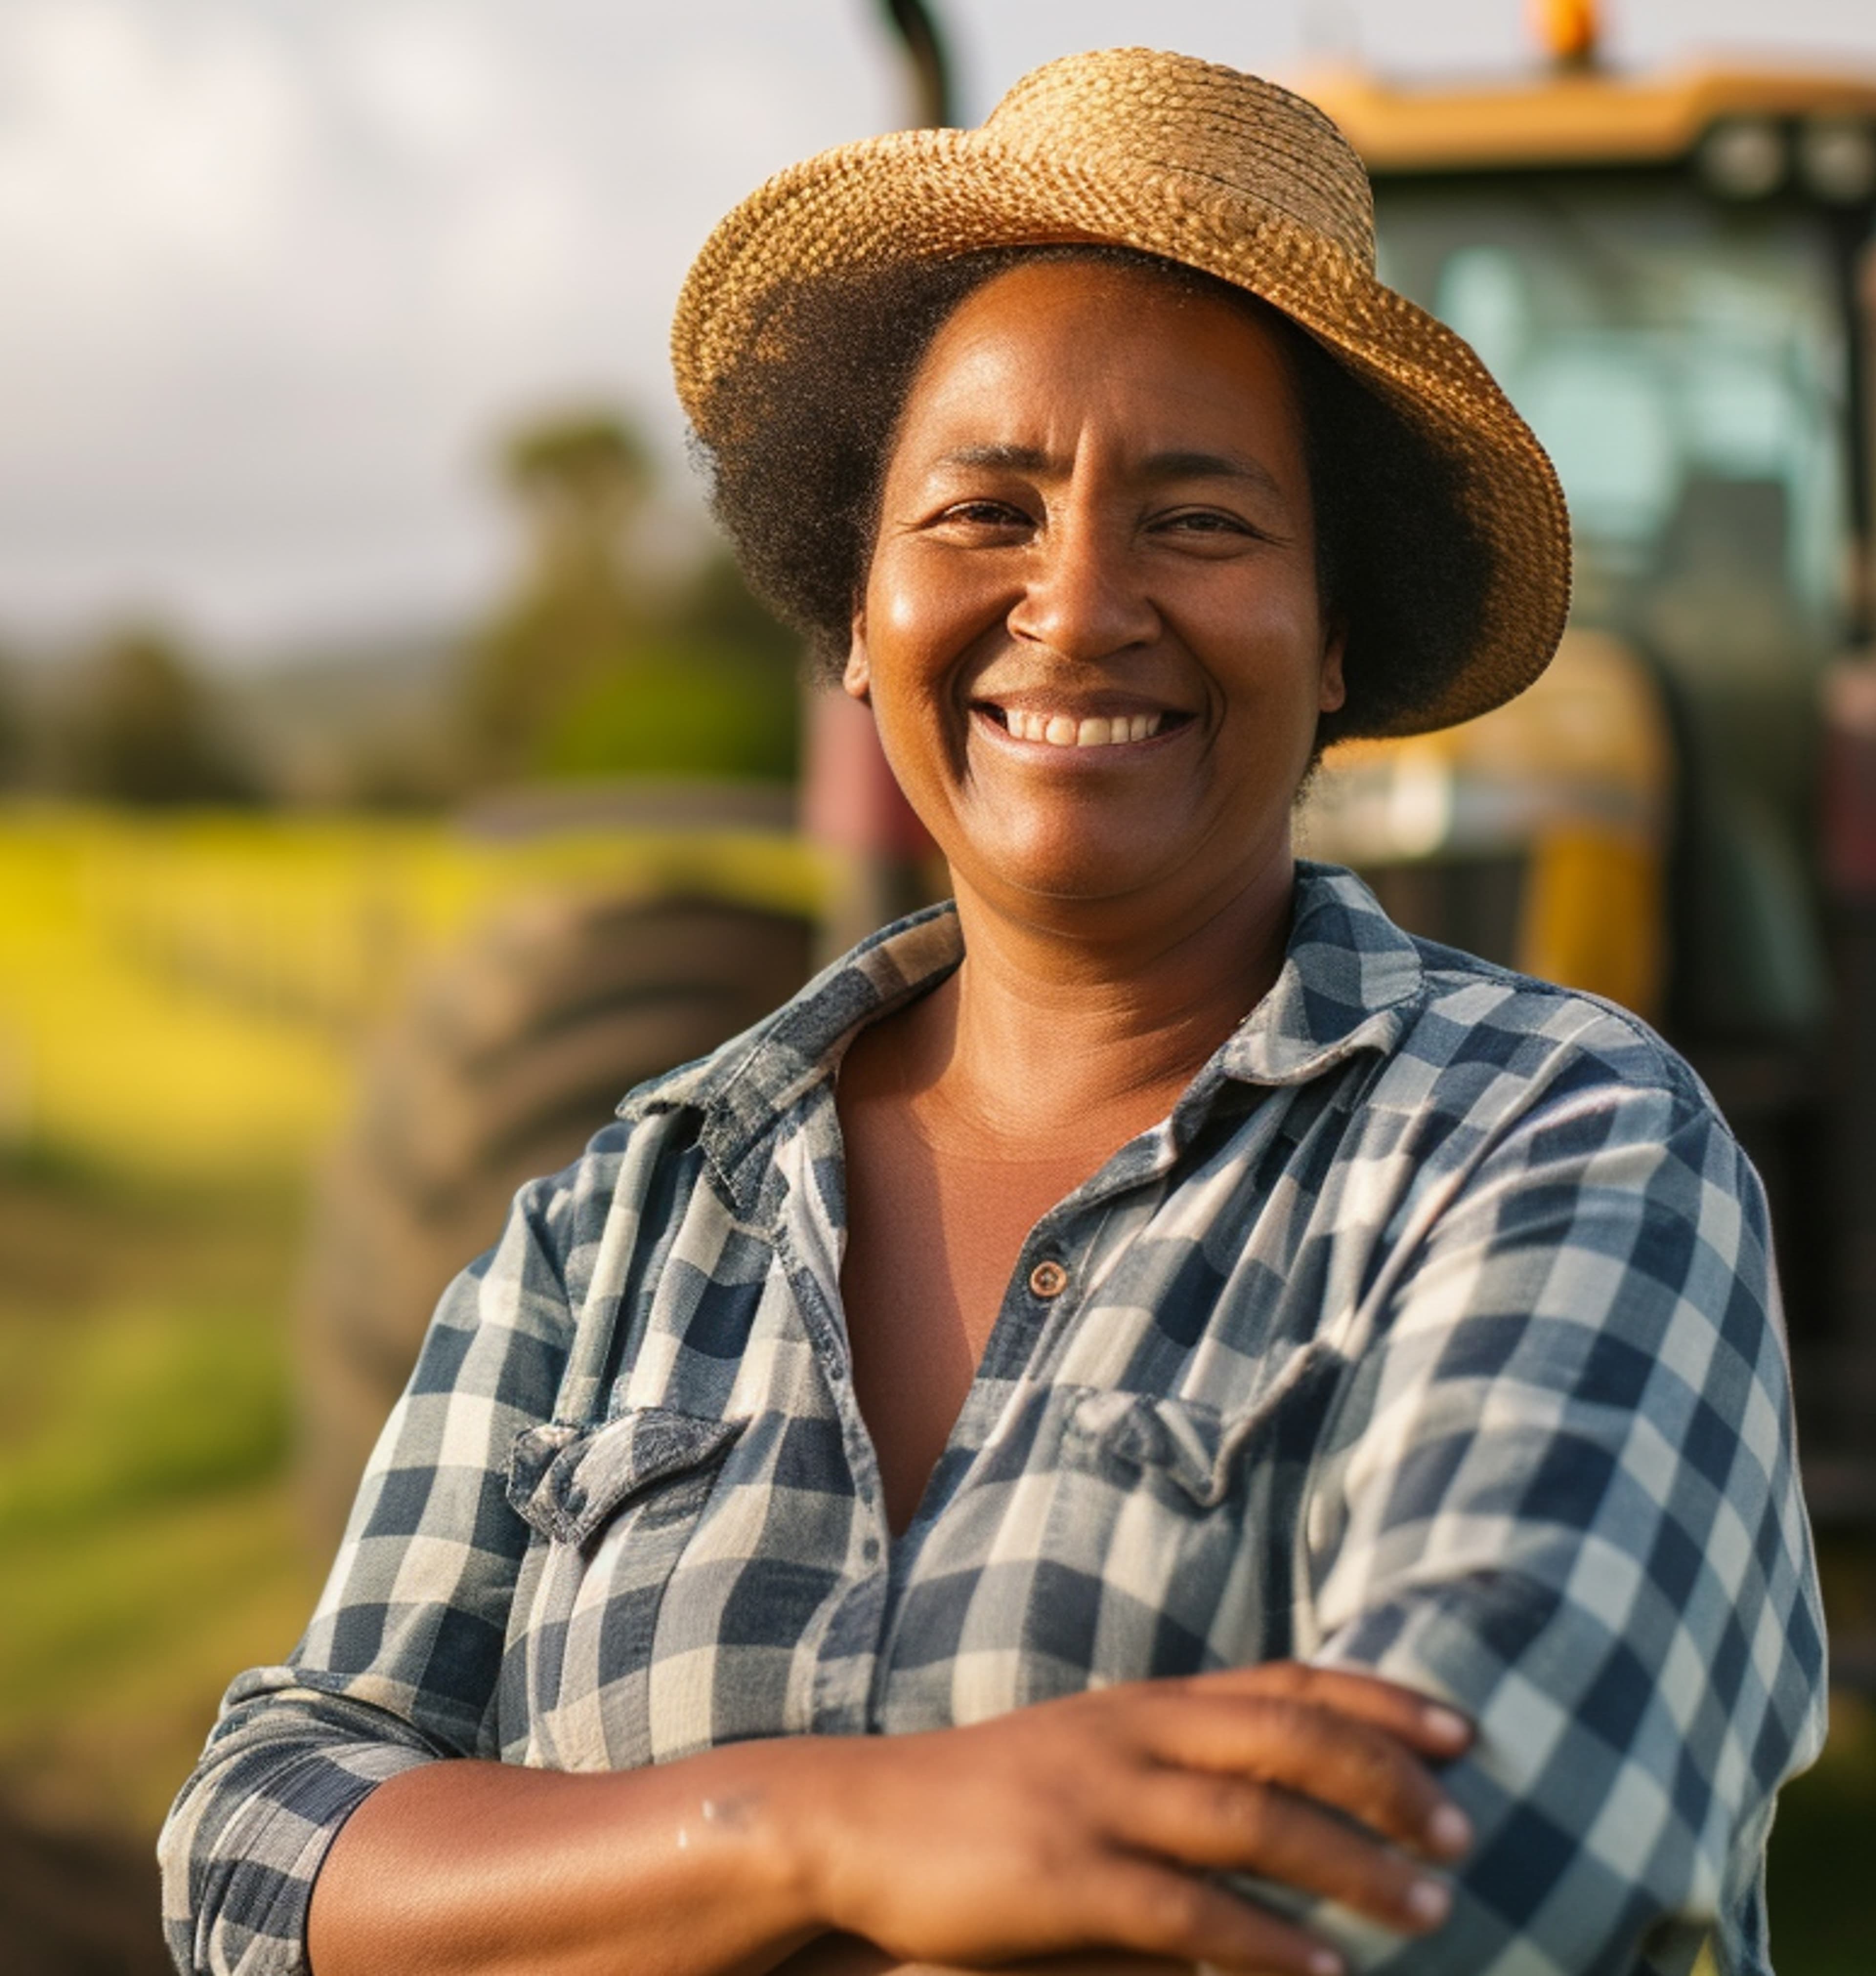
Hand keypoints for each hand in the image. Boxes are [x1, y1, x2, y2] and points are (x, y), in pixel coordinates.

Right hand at [785, 1664, 1472, 1975]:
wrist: (857, 1820)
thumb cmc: (983, 1798)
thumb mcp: (1086, 1751)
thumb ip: (1173, 1762)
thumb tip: (1283, 1796)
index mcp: (1144, 1702)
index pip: (1288, 1682)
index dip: (1382, 1702)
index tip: (1464, 1734)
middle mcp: (1134, 1735)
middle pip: (1290, 1739)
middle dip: (1390, 1784)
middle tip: (1466, 1832)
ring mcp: (1099, 1800)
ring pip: (1258, 1822)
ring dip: (1354, 1868)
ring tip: (1431, 1909)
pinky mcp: (1066, 1876)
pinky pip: (1191, 1914)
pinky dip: (1269, 1947)